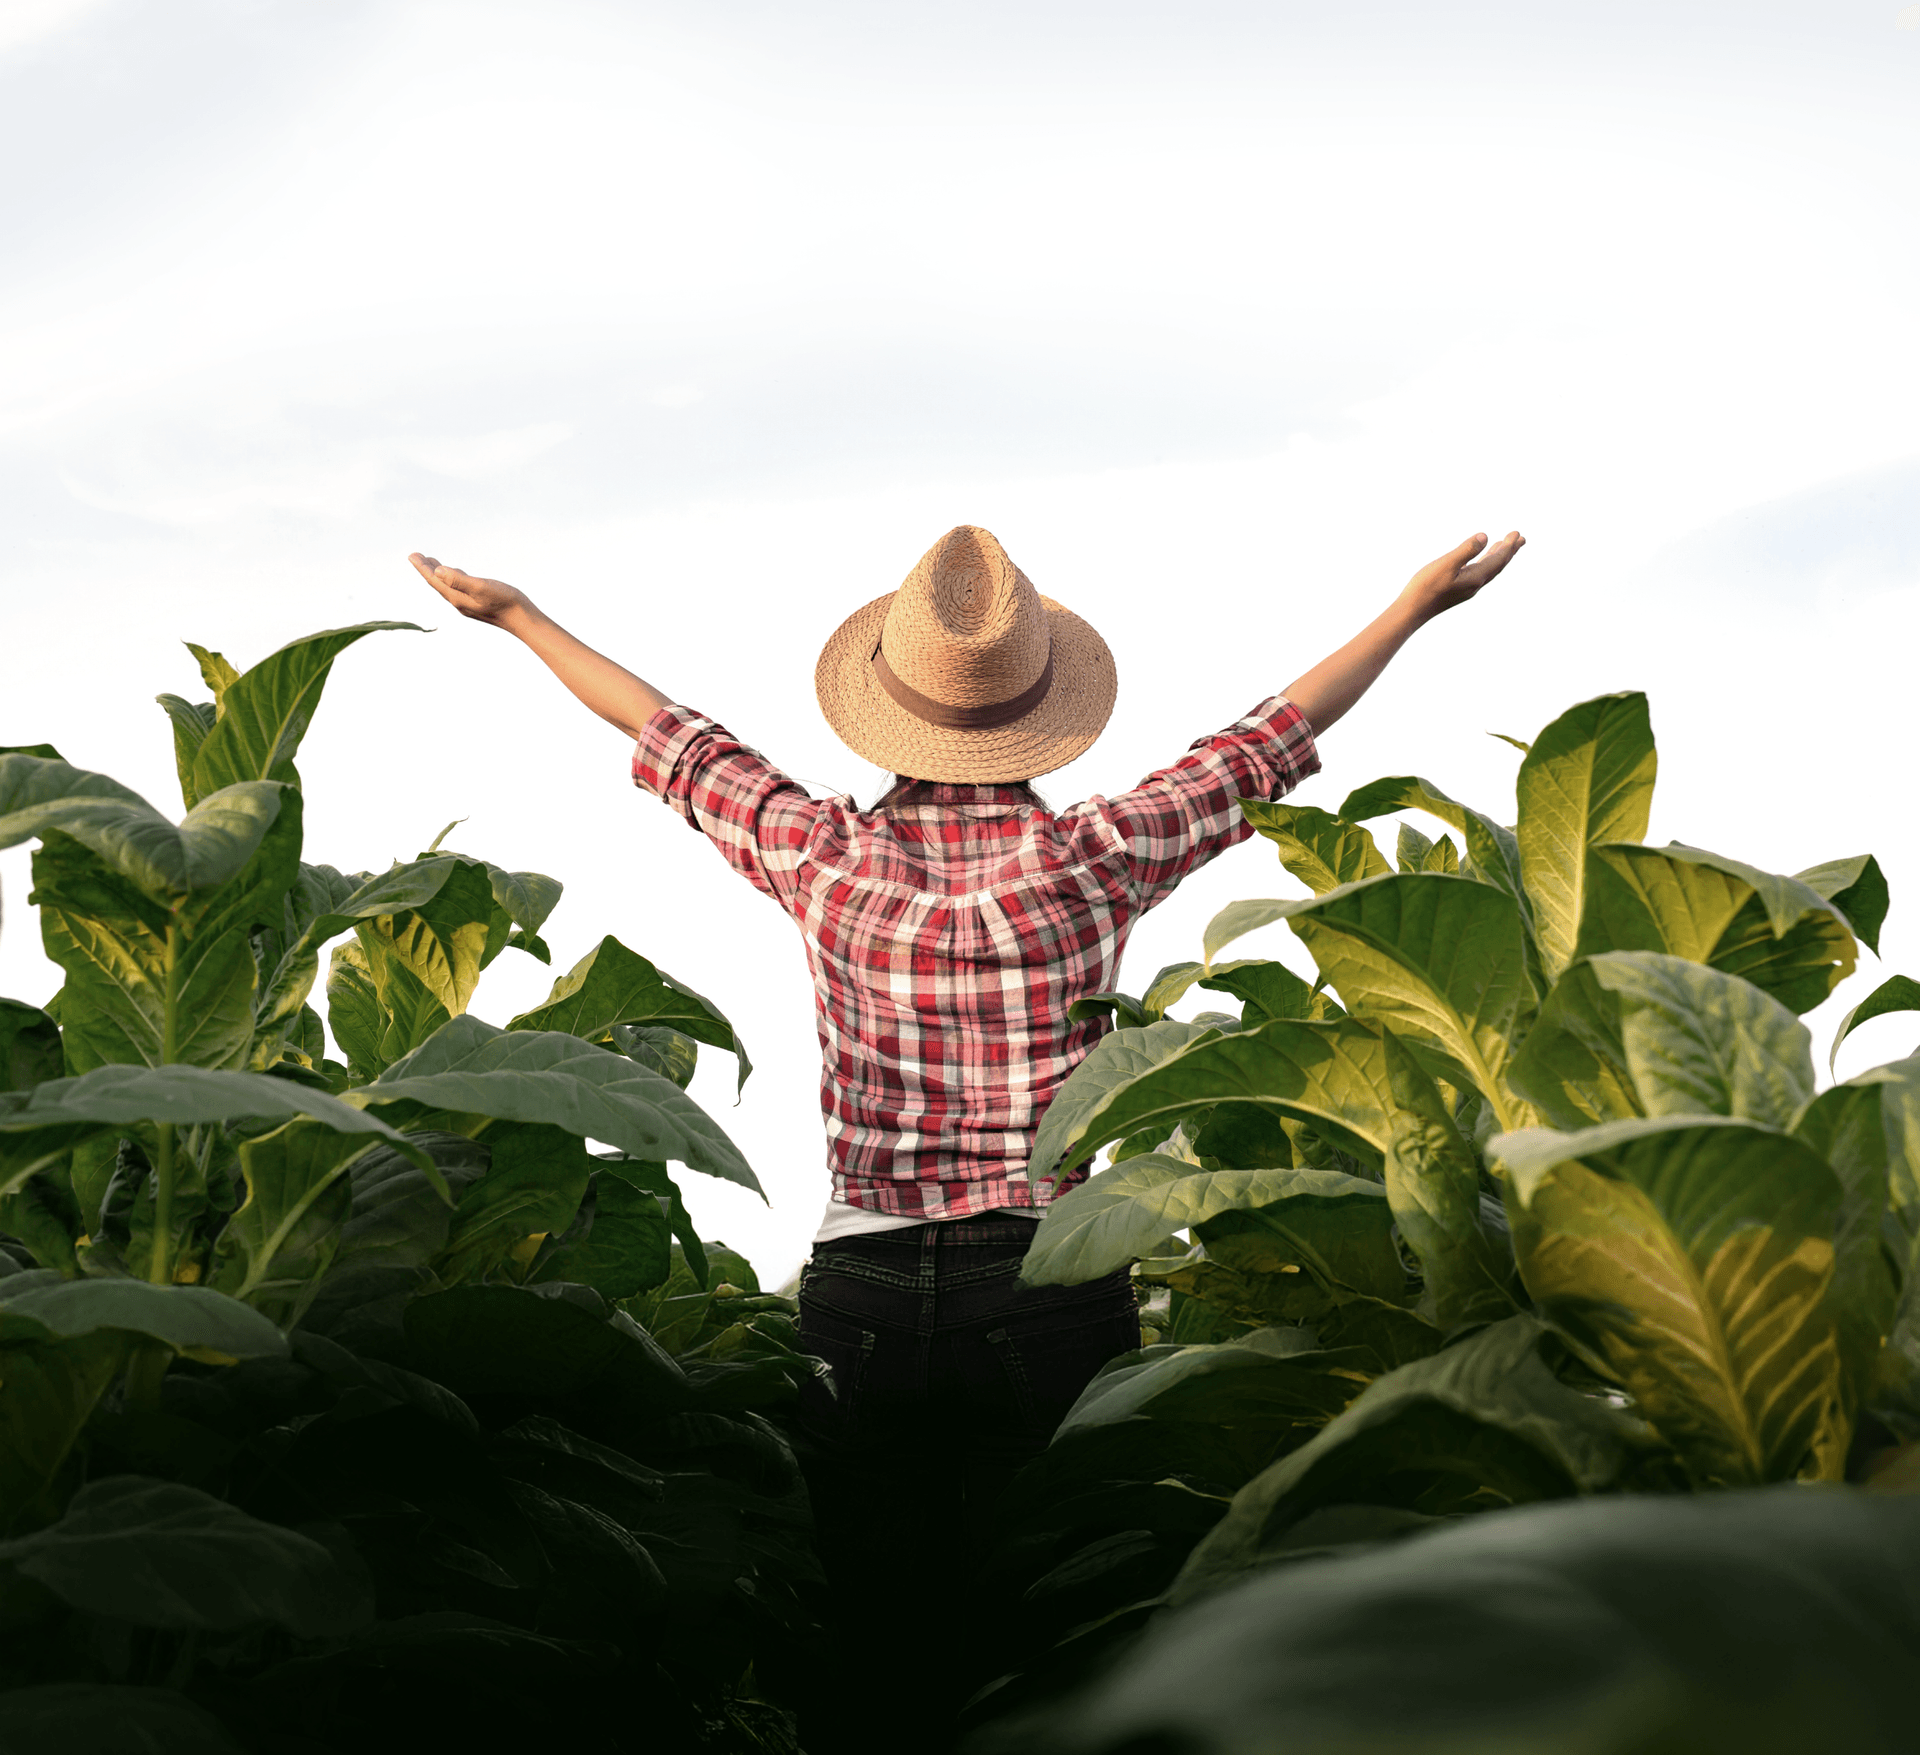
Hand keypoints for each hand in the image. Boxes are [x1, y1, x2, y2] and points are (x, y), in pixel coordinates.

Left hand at [409, 553, 531, 627]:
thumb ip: (458, 580)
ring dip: (438, 574)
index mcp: (457, 598)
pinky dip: (452, 578)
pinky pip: (459, 587)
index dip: (422, 567)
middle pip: (438, 583)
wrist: (523, 619)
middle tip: (416, 556)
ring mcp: (469, 603)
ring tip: (431, 563)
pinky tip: (456, 573)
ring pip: (448, 586)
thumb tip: (437, 571)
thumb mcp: (481, 587)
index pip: (435, 580)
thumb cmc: (505, 602)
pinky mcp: (478, 602)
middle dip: (426, 570)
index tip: (412, 555)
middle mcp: (460, 602)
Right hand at [1398, 530, 1524, 623]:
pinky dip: (1484, 563)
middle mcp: (1475, 584)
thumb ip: (1466, 550)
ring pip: (1488, 570)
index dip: (1509, 546)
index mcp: (1476, 577)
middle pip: (1497, 565)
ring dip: (1497, 557)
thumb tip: (1485, 536)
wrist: (1411, 611)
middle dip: (1509, 551)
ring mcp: (1466, 588)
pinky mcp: (1457, 590)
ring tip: (1503, 547)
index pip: (1498, 560)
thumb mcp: (1446, 565)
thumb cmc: (1426, 587)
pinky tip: (1478, 562)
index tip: (1517, 533)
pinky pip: (1478, 574)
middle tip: (1520, 539)